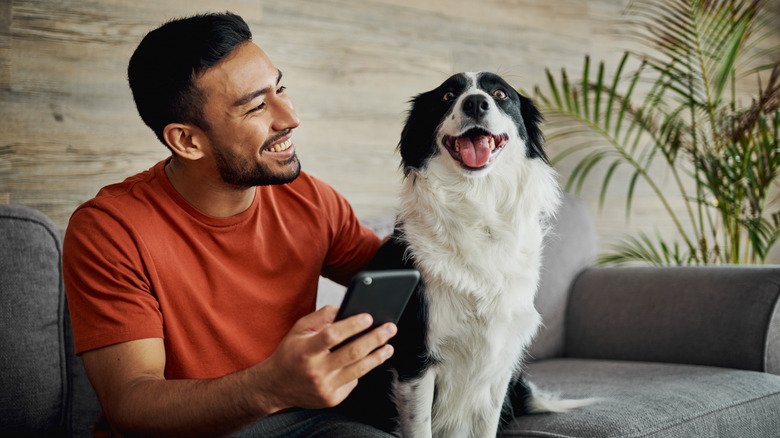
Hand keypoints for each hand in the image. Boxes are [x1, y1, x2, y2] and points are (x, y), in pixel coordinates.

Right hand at [256, 305, 395, 411]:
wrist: (276, 386)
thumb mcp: (299, 330)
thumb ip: (321, 317)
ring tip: (389, 345)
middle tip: (390, 328)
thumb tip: (345, 309)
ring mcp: (325, 387)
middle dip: (375, 338)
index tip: (369, 317)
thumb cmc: (291, 353)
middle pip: (352, 353)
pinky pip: (353, 381)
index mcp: (305, 351)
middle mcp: (315, 371)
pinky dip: (362, 368)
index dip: (352, 326)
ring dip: (378, 356)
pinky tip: (368, 359)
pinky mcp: (332, 399)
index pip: (332, 336)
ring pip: (359, 369)